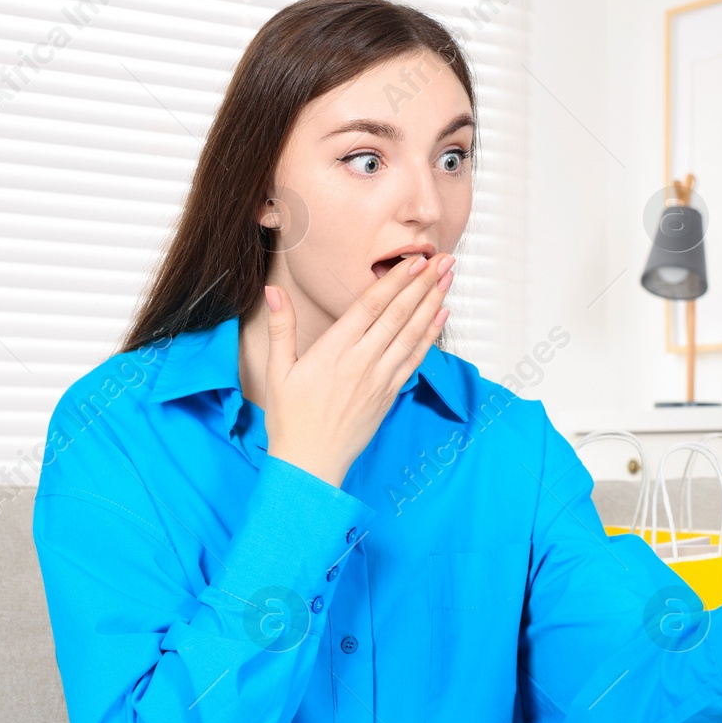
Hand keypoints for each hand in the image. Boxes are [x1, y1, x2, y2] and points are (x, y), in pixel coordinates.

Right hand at [262, 252, 452, 486]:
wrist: (310, 463)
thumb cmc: (291, 419)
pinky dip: (430, 335)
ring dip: (432, 303)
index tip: (414, 260)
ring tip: (449, 279)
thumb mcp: (278, 370)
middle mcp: (362, 361)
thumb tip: (273, 292)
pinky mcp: (389, 394)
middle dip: (423, 284)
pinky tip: (441, 315)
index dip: (395, 281)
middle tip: (444, 259)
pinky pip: (415, 359)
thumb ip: (281, 327)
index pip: (371, 307)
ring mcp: (380, 378)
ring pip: (411, 333)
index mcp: (334, 351)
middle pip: (398, 314)